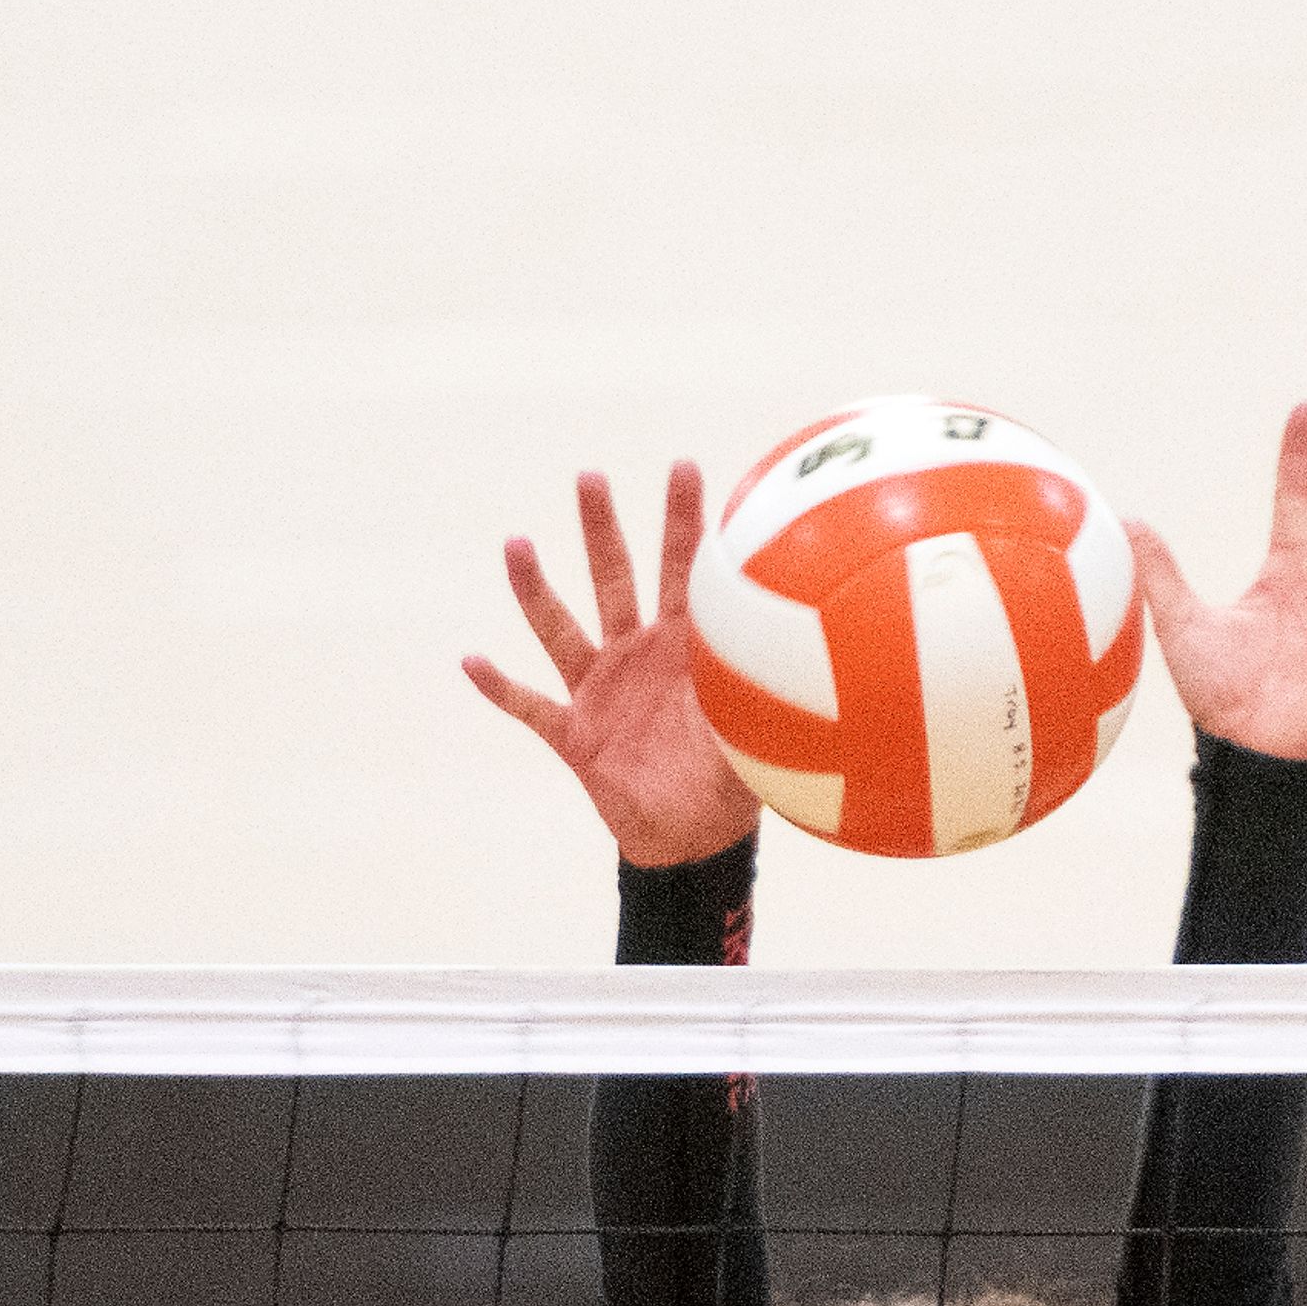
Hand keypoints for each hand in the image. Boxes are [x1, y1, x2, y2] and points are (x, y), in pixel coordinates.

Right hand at [464, 465, 762, 868]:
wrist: (689, 840)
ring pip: (561, 628)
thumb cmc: (729, 785)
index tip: (684, 465)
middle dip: (602, 528)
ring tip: (517, 544)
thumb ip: (777, 709)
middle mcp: (634, 655)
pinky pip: (530, 705)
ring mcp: (597, 689)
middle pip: (614, 578)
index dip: (683, 522)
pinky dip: (501, 687)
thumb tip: (833, 683)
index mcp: (683, 649)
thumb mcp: (759, 745)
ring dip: (537, 589)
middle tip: (591, 475)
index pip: (683, 573)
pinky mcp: (571, 732)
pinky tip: (472, 661)